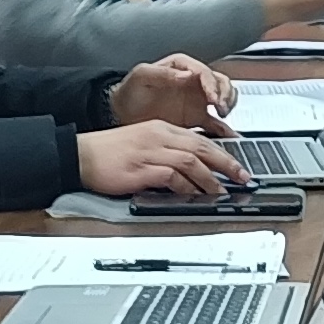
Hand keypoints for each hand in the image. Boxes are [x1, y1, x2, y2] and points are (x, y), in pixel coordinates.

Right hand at [76, 121, 244, 200]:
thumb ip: (165, 151)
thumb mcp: (143, 143)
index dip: (221, 151)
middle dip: (226, 163)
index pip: (198, 138)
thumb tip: (189, 169)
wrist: (81, 155)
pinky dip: (187, 186)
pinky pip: (172, 176)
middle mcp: (159, 136)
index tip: (236, 163)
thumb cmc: (108, 152)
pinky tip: (196, 195)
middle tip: (243, 176)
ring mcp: (151, 151)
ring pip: (191, 161)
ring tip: (223, 191)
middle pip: (202, 147)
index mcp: (160, 128)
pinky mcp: (142, 168)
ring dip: (211, 178)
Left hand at [107, 53, 233, 130]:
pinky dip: (225, 129)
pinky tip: (230, 136)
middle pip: (220, 82)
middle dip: (224, 93)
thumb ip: (161, 73)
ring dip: (228, 105)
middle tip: (220, 106)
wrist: (122, 114)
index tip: (212, 97)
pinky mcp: (197, 118)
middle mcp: (194, 82)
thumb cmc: (130, 92)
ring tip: (223, 115)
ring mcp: (197, 101)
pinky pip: (217, 122)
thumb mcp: (141, 76)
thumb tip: (186, 74)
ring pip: (224, 98)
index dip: (211, 84)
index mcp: (182, 67)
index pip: (204, 72)